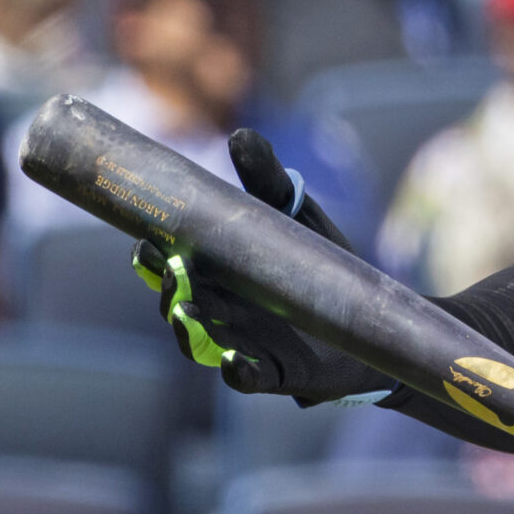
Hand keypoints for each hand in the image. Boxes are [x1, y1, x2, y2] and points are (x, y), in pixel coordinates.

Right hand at [132, 131, 386, 403]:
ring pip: (202, 341)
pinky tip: (234, 363)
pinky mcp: (274, 372)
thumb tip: (240, 135)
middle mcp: (218, 310)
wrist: (368, 316)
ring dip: (191, 329)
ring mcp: (242, 342)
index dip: (151, 257)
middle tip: (170, 271)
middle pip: (177, 303)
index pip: (168, 264)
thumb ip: (266, 181)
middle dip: (167, 290)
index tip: (146, 241)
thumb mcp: (293, 217)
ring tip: (187, 311)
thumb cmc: (317, 265)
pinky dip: (238, 372)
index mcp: (214, 273)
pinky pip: (247, 377)